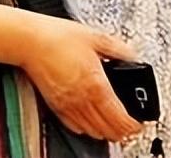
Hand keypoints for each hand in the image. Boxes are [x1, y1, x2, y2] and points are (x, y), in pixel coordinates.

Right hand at [16, 13, 144, 142]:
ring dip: (106, 132)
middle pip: (107, 130)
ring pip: (92, 132)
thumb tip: (132, 56)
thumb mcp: (97, 37)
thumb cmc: (59, 37)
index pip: (119, 118)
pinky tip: (92, 123)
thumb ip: (118, 49)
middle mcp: (82, 100)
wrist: (31, 42)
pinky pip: (75, 127)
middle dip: (122, 132)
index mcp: (96, 84)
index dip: (132, 126)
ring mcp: (68, 106)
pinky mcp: (56, 107)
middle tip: (131, 127)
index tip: (139, 124)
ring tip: (116, 126)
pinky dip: (87, 129)